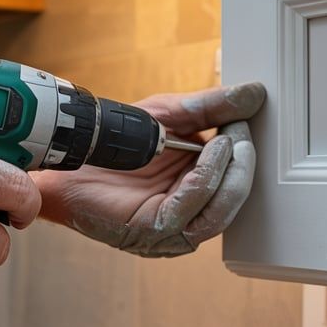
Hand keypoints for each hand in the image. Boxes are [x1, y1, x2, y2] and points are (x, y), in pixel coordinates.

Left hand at [35, 82, 265, 256]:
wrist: (73, 154)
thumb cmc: (118, 141)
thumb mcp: (172, 115)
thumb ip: (212, 108)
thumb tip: (253, 94)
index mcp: (197, 193)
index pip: (237, 183)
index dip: (247, 154)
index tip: (250, 120)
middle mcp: (189, 217)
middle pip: (234, 201)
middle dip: (243, 165)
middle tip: (243, 132)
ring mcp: (172, 230)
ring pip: (218, 210)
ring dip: (229, 173)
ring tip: (228, 139)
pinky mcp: (153, 232)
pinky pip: (190, 210)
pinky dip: (206, 179)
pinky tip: (210, 152)